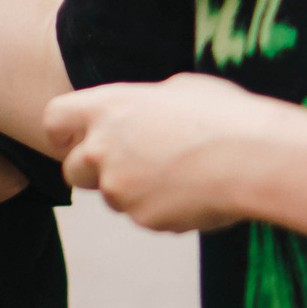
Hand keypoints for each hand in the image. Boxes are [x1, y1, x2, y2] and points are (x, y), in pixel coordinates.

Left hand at [43, 73, 271, 231]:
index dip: (64, 133)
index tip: (79, 139)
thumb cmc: (222, 114)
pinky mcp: (142, 218)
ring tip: (181, 174)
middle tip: (131, 167)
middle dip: (95, 174)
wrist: (253, 158)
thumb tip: (142, 115)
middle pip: (73, 171)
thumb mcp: (177, 89)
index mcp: (107, 107)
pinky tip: (196, 194)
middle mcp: (102, 148)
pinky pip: (146, 216)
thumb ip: (142, 106)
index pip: (53, 120)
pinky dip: (163, 210)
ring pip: (114, 198)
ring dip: (136, 192)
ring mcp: (119, 187)